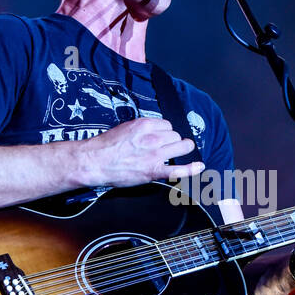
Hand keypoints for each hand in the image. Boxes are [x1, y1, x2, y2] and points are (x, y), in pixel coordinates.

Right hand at [77, 117, 204, 187]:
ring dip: (181, 150)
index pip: (167, 125)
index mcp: (145, 124)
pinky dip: (191, 169)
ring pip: (181, 147)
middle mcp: (153, 137)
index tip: (161, 138)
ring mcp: (155, 154)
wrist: (95, 161)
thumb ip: (143, 128)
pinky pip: (179, 169)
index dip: (165, 132)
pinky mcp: (154, 170)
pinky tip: (200, 166)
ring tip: (176, 153)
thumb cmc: (106, 146)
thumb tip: (155, 130)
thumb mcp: (126, 128)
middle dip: (172, 141)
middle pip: (176, 135)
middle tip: (164, 148)